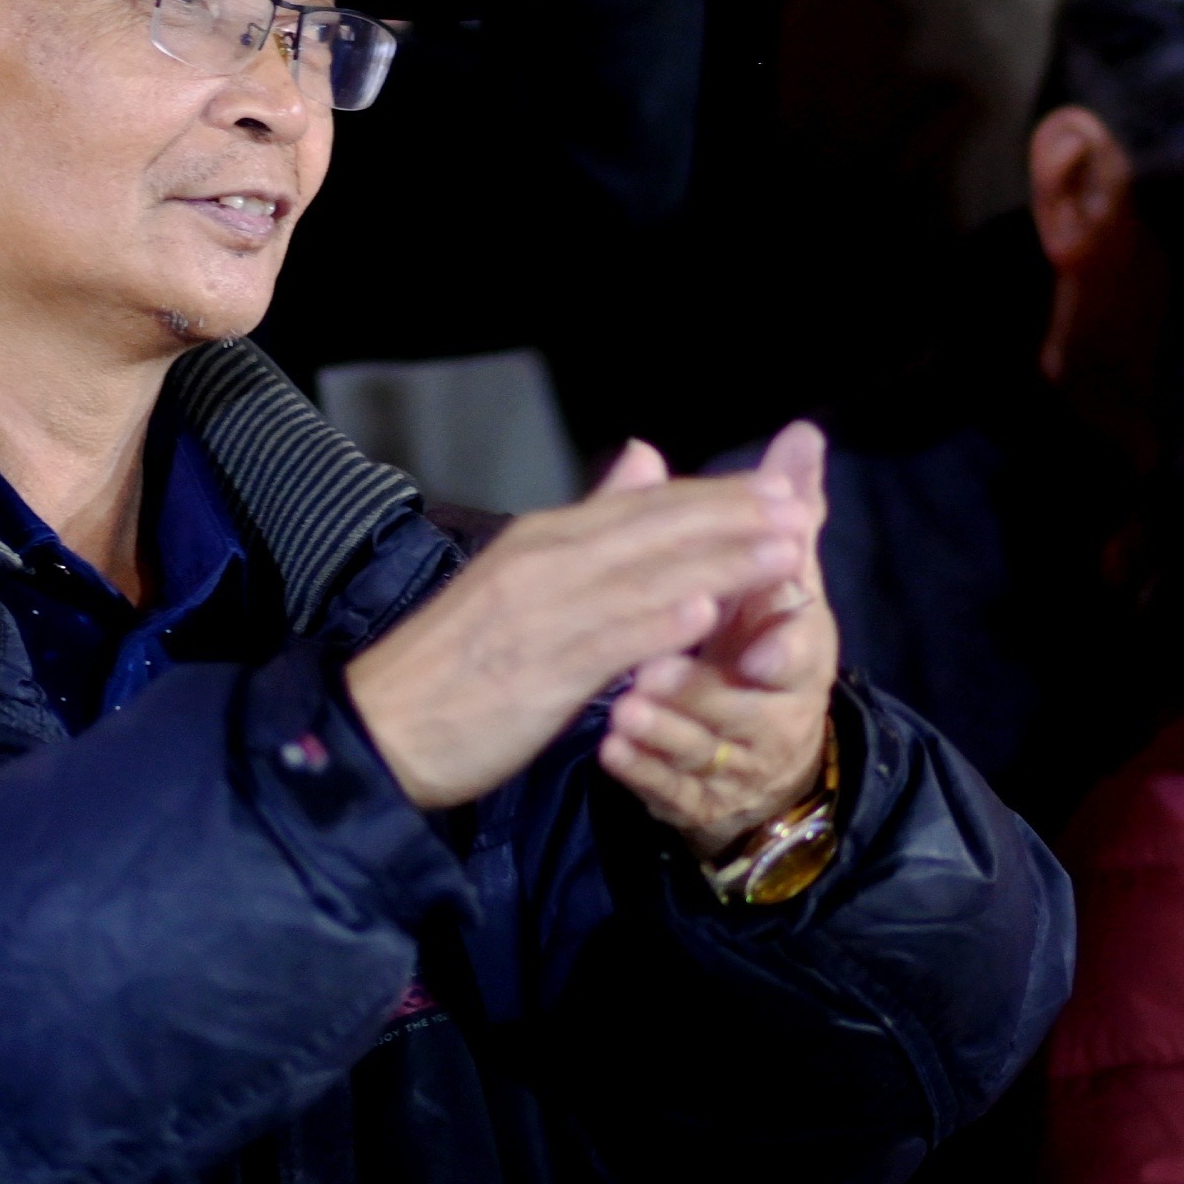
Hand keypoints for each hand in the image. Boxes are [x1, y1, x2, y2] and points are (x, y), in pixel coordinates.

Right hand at [342, 435, 815, 815]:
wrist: (381, 727)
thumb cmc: (454, 663)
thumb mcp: (520, 575)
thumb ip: (590, 521)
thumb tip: (644, 457)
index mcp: (542, 538)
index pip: (644, 506)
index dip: (715, 497)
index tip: (777, 488)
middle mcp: (545, 562)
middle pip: (654, 531)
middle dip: (733, 519)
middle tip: (801, 506)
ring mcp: (541, 614)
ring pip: (644, 580)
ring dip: (718, 565)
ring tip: (783, 553)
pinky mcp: (536, 672)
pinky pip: (604, 642)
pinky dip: (653, 625)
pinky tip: (702, 617)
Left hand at [595, 418, 837, 856]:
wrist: (761, 761)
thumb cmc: (763, 645)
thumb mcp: (777, 580)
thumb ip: (785, 512)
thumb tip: (801, 436)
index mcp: (800, 652)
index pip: (798, 651)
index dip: (778, 650)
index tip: (750, 652)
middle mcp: (779, 711)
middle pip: (743, 707)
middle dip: (698, 689)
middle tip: (646, 672)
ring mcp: (739, 762)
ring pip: (704, 751)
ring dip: (664, 730)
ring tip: (620, 712)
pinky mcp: (701, 802)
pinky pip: (674, 793)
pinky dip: (643, 774)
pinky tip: (610, 754)